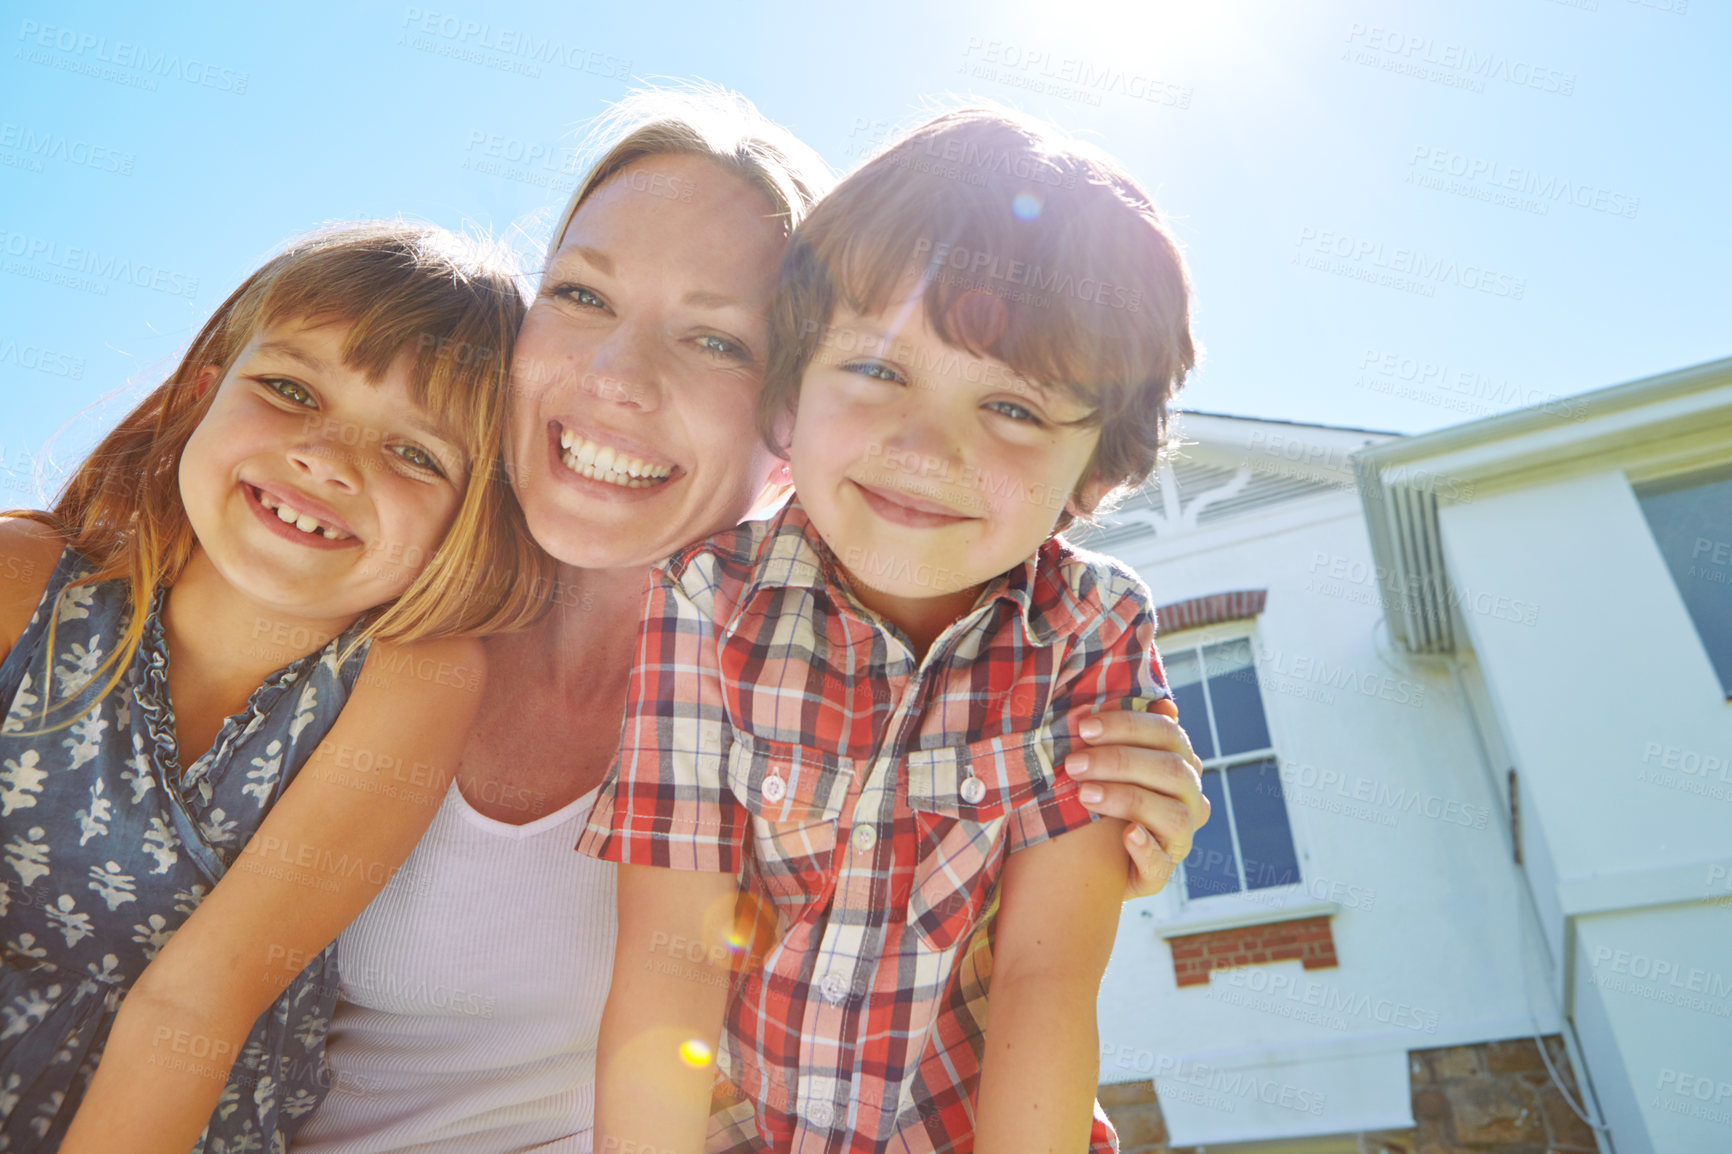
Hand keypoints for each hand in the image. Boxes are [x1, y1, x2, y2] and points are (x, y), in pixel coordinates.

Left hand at [1065, 700, 1207, 900]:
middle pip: (1171, 771)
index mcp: (1180, 763)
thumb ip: (1121, 732)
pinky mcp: (1161, 874)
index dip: (1127, 726)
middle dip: (1120, 761)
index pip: (1168, 734)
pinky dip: (1144, 848)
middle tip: (1073, 763)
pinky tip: (1125, 835)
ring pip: (1173, 814)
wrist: (1084, 859)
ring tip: (1084, 794)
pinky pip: (1161, 863)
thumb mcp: (1107, 761)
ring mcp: (1179, 839)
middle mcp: (1190, 799)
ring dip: (1127, 800)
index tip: (1083, 726)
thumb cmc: (1099, 794)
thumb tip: (1155, 700)